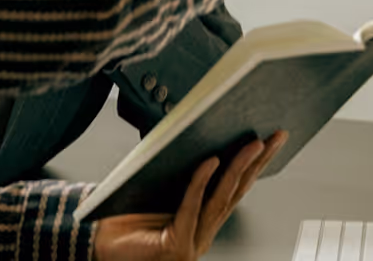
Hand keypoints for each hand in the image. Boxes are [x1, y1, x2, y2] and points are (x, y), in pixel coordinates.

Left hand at [92, 132, 287, 260]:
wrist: (99, 244)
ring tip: (252, 144)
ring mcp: (193, 241)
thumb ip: (172, 163)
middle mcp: (203, 231)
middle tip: (274, 137)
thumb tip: (181, 126)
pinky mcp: (177, 246)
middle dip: (258, 163)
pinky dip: (201, 183)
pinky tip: (210, 162)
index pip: (235, 188)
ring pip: (221, 200)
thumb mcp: (155, 184)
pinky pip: (192, 208)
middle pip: (236, 192)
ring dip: (238, 168)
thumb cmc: (124, 217)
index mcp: (202, 218)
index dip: (255, 165)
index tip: (270, 140)